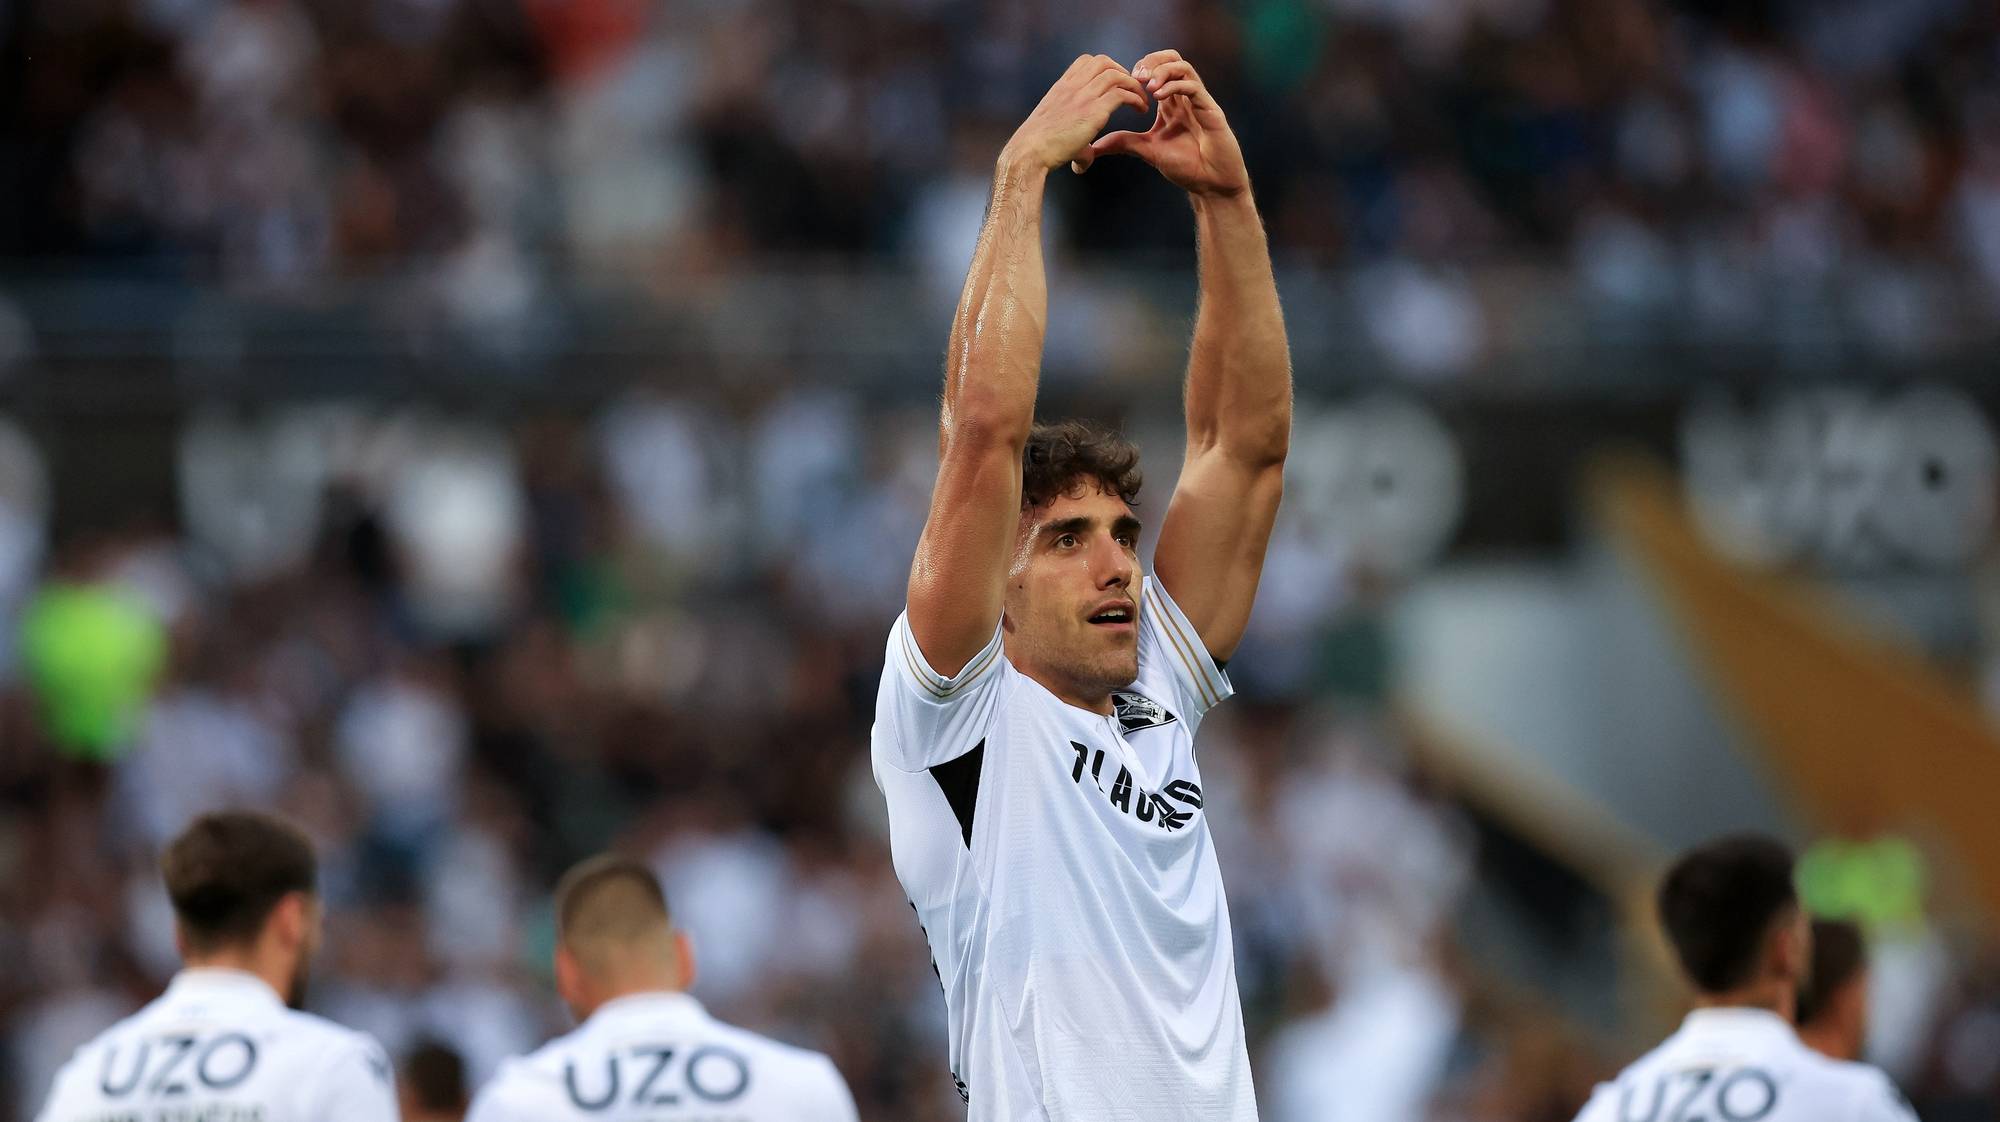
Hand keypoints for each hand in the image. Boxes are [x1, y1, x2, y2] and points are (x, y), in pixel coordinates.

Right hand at [1002, 55, 1150, 173]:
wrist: (1029, 152)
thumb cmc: (1039, 148)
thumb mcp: (1056, 134)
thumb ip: (1076, 143)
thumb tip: (1082, 163)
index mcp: (1062, 87)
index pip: (1086, 61)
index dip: (1105, 67)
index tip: (1114, 83)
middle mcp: (1073, 87)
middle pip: (1104, 61)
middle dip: (1122, 72)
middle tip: (1131, 90)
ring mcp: (1083, 96)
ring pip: (1115, 74)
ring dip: (1133, 85)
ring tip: (1141, 100)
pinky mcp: (1093, 111)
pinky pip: (1122, 94)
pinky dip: (1135, 98)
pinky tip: (1140, 110)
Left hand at [1080, 51, 1249, 198]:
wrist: (1211, 184)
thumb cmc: (1186, 166)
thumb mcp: (1147, 150)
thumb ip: (1123, 143)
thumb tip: (1094, 146)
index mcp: (1171, 101)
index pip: (1157, 68)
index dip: (1141, 68)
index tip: (1125, 81)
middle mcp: (1185, 97)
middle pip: (1171, 58)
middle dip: (1151, 62)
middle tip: (1135, 76)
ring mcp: (1199, 102)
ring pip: (1183, 67)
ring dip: (1162, 71)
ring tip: (1147, 86)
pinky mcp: (1210, 111)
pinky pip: (1194, 87)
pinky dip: (1175, 86)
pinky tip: (1159, 97)